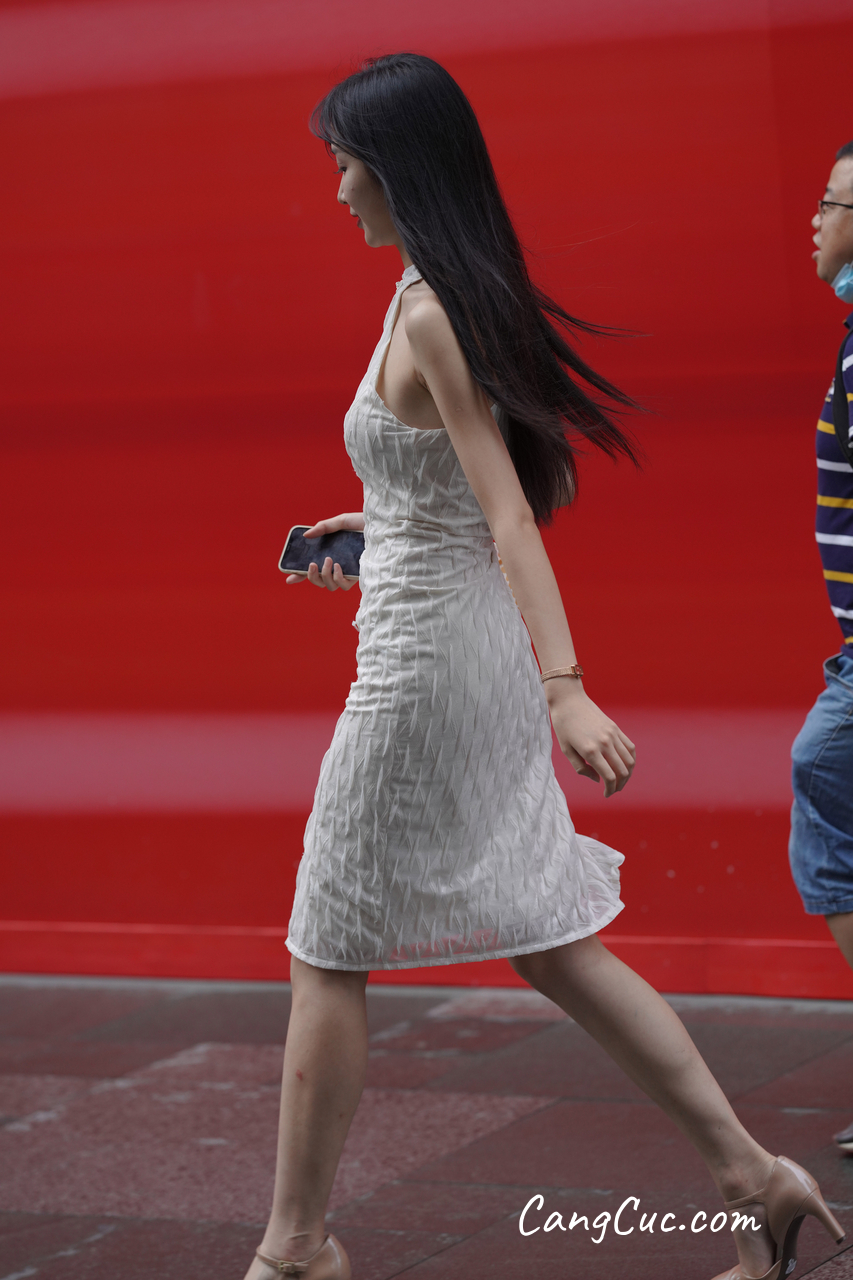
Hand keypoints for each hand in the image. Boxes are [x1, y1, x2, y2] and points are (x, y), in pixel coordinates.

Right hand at [284, 512, 363, 591]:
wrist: (385, 528)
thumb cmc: (366, 524)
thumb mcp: (341, 522)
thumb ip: (324, 527)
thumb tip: (306, 536)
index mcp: (333, 555)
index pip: (314, 569)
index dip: (300, 575)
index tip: (289, 578)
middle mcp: (340, 566)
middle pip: (320, 581)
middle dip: (311, 576)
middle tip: (312, 564)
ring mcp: (349, 572)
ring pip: (330, 586)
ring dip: (324, 576)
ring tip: (327, 561)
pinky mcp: (359, 576)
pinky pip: (343, 585)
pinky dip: (337, 577)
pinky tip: (338, 566)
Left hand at [546, 682, 635, 798]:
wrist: (569, 700)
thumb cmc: (563, 725)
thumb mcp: (566, 750)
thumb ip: (580, 768)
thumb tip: (597, 779)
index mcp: (590, 751)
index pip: (609, 777)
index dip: (610, 790)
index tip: (606, 794)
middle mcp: (605, 743)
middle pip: (622, 771)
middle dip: (619, 785)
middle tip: (612, 790)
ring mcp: (612, 734)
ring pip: (629, 761)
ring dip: (627, 774)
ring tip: (619, 780)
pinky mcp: (615, 728)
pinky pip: (630, 747)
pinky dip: (631, 759)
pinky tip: (625, 765)